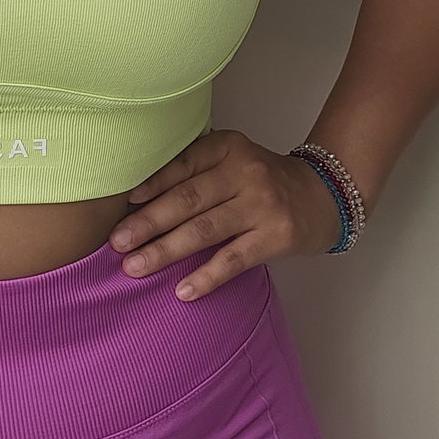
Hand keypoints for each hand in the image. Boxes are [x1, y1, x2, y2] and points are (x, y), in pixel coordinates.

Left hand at [108, 128, 343, 299]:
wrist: (322, 197)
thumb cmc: (261, 181)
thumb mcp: (230, 161)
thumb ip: (193, 171)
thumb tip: (135, 201)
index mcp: (227, 147)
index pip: (183, 165)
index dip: (151, 184)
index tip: (123, 203)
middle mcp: (245, 172)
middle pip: (187, 199)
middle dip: (148, 222)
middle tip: (117, 242)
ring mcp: (262, 205)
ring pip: (205, 230)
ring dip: (165, 251)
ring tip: (135, 267)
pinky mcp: (276, 237)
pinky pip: (233, 260)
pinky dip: (206, 277)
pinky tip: (182, 291)